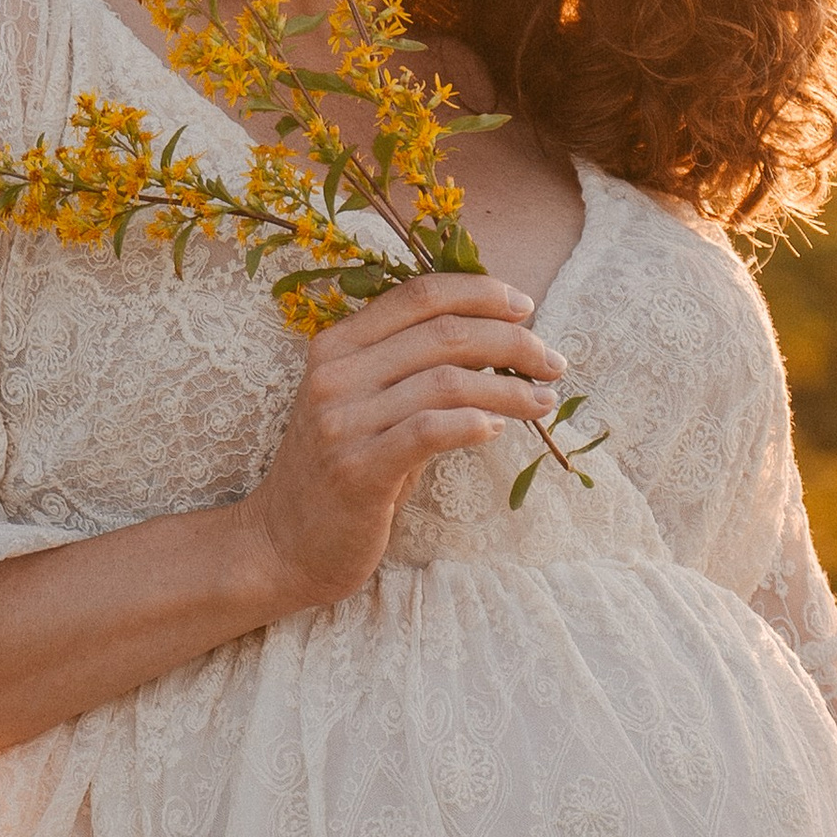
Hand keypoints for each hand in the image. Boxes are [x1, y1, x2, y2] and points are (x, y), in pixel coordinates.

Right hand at [242, 269, 563, 609]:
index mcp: (336, 345)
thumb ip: (412, 367)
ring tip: (544, 402)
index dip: (480, 293)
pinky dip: (474, 424)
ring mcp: (342, 422)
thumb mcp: (365, 404)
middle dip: (513, 342)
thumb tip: (497, 338)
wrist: (283, 543)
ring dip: (509, 390)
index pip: (418, 295)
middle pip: (444, 333)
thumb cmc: (342, 469)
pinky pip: (429, 431)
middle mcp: (335, 375)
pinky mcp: (357, 470)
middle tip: (553, 362)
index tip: (525, 308)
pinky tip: (500, 430)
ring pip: (448, 381)